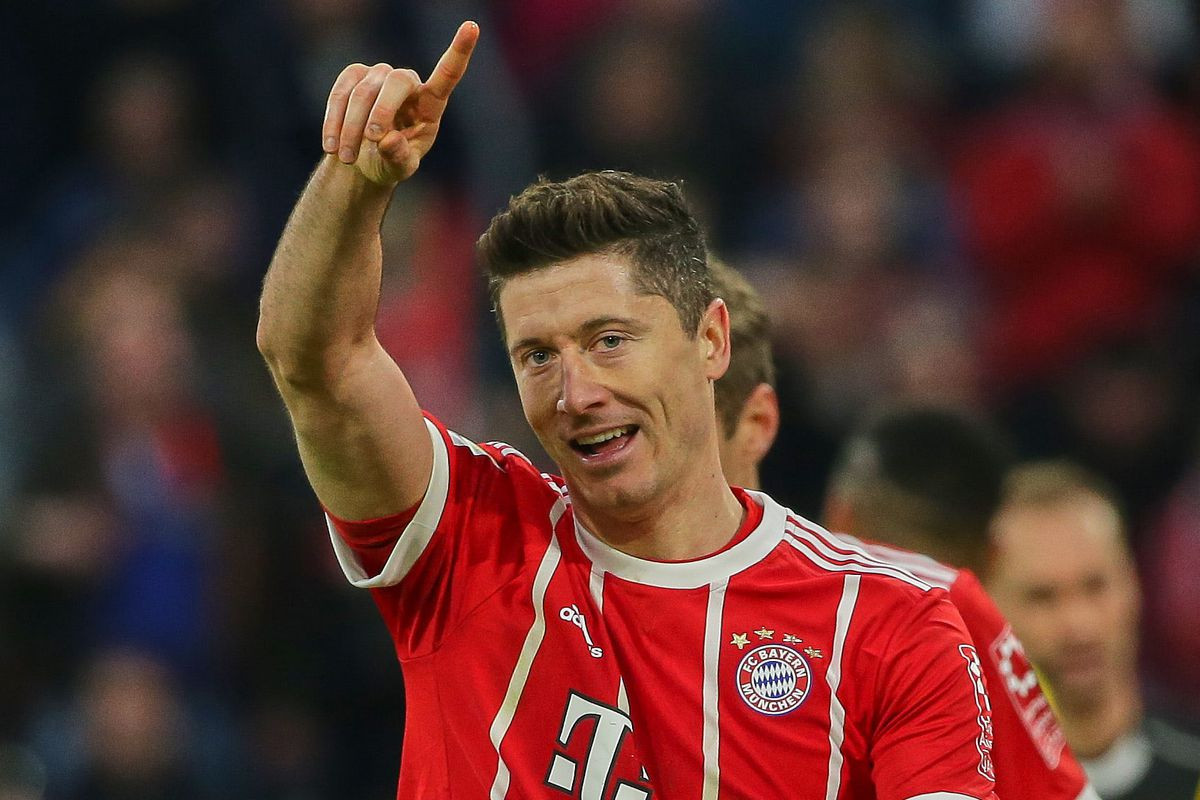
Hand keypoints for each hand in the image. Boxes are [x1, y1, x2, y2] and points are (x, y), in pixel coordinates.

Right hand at [321, 21, 478, 185]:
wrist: (360, 161)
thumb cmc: (389, 162)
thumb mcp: (399, 168)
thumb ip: (398, 157)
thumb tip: (388, 141)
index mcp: (430, 104)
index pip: (447, 75)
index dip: (459, 51)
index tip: (472, 27)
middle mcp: (408, 83)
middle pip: (396, 82)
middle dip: (382, 111)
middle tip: (372, 140)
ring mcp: (380, 75)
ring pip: (363, 93)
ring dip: (352, 128)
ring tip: (347, 158)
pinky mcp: (354, 76)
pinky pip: (341, 93)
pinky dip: (334, 121)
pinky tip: (331, 146)